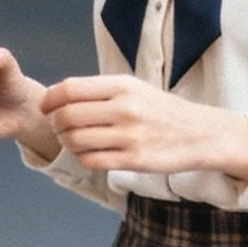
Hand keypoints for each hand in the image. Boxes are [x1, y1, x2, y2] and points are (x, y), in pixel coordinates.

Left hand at [40, 73, 247, 184]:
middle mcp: (125, 108)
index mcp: (122, 85)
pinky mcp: (134, 160)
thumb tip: (57, 97)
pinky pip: (92, 160)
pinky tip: (91, 153)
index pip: (69, 89)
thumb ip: (98, 91)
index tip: (47, 107)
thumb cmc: (161, 111)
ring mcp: (130, 136)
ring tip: (75, 141)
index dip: (50, 100)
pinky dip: (83, 157)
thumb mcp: (134, 89)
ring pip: (76, 140)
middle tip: (60, 127)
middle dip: (56, 123)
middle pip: (67, 116)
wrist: (200, 133)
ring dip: (68, 142)